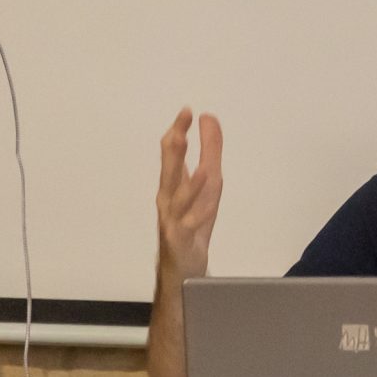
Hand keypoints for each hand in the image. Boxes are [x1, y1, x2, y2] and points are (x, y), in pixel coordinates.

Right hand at [156, 109, 223, 281]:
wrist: (184, 264)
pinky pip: (189, 224)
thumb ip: (209, 150)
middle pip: (169, 171)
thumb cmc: (193, 219)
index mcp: (172, 182)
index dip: (178, 131)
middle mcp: (168, 198)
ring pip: (178, 199)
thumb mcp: (208, 181)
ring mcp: (173, 219)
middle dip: (175, 149)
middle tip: (181, 129)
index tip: (187, 111)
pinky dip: (198, 214)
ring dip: (189, 183)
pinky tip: (208, 208)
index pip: (171, 152)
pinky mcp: (180, 238)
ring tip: (201, 169)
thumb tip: (209, 118)